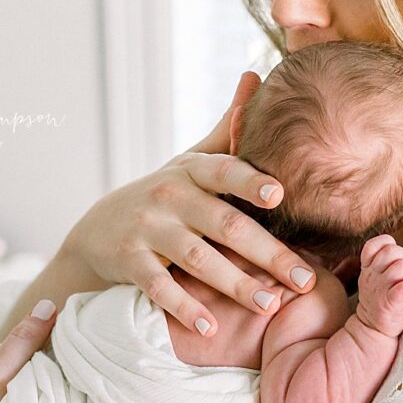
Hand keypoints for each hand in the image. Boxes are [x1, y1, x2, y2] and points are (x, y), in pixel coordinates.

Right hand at [62, 71, 316, 337]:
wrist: (96, 232)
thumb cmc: (164, 197)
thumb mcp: (189, 162)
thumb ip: (226, 129)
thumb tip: (255, 75)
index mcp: (192, 172)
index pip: (224, 171)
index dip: (249, 182)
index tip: (280, 195)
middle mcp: (170, 197)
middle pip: (225, 225)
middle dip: (268, 253)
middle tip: (305, 279)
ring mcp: (148, 230)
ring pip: (198, 259)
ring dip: (235, 284)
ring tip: (270, 305)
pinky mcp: (129, 263)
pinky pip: (160, 288)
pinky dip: (186, 308)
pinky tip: (212, 328)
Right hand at [354, 235, 402, 338]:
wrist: (373, 331)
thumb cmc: (381, 302)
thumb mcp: (376, 280)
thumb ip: (385, 264)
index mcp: (368, 268)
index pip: (374, 244)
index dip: (389, 245)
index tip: (398, 259)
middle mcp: (371, 276)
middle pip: (392, 251)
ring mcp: (379, 290)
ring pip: (401, 267)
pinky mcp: (389, 304)